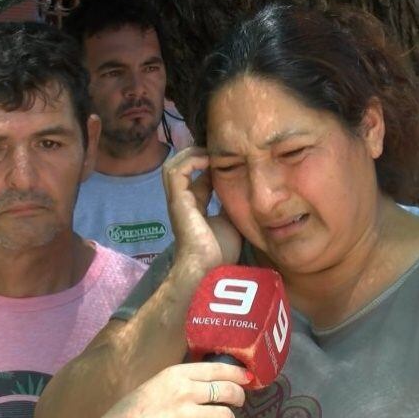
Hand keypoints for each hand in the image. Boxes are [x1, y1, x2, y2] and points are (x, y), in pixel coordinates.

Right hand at [86, 362, 248, 417]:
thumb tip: (210, 381)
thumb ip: (181, 381)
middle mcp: (185, 393)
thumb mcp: (156, 385)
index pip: (218, 369)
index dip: (237, 373)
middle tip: (237, 401)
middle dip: (239, 397)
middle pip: (229, 391)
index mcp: (176, 375)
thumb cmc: (132, 411)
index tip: (246, 377)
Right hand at [163, 147, 240, 272]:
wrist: (208, 268)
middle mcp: (184, 201)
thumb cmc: (220, 252)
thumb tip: (244, 191)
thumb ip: (232, 205)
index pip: (199, 179)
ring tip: (210, 151)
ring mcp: (178, 200)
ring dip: (191, 154)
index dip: (212, 167)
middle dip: (197, 154)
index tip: (229, 159)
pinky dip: (190, 161)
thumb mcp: (231, 221)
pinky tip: (208, 160)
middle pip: (182, 168)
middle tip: (218, 150)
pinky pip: (176, 171)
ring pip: (174, 166)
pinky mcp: (177, 200)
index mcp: (196, 207)